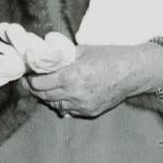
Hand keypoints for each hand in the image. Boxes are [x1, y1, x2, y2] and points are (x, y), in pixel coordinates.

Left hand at [26, 43, 162, 117]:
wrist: (134, 71)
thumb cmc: (110, 56)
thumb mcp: (84, 50)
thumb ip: (63, 55)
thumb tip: (45, 55)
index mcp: (71, 76)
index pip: (39, 83)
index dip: (31, 79)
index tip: (29, 73)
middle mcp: (74, 94)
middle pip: (44, 96)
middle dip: (36, 88)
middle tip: (34, 79)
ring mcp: (82, 106)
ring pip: (54, 104)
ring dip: (49, 96)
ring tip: (50, 85)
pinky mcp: (89, 112)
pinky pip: (68, 109)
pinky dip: (63, 102)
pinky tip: (67, 92)